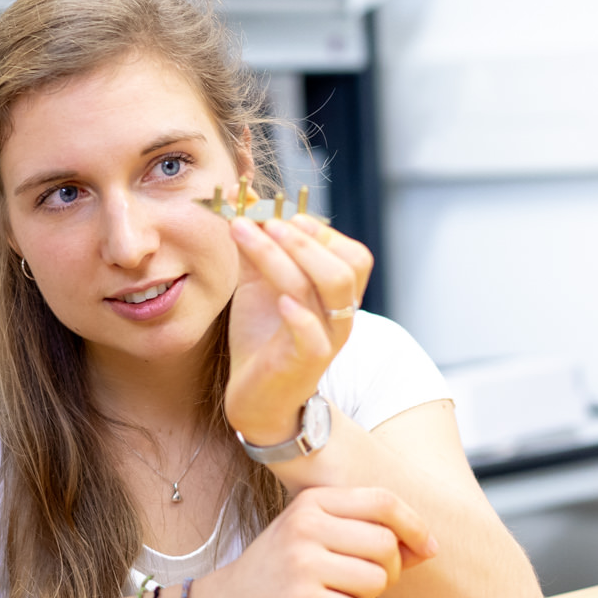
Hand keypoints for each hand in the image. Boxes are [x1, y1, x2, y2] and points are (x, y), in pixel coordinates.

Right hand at [185, 487, 435, 597]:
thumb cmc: (275, 572)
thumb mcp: (312, 535)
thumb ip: (362, 533)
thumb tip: (427, 546)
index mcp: (313, 502)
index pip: (383, 500)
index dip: (415, 525)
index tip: (428, 548)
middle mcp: (307, 524)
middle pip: (386, 543)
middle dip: (389, 571)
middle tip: (364, 585)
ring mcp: (302, 561)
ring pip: (376, 580)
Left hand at [225, 214, 371, 444]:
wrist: (256, 398)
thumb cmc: (262, 338)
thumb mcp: (258, 285)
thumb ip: (255, 247)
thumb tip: (244, 199)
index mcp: (336, 296)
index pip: (353, 255)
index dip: (321, 230)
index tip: (281, 214)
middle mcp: (340, 316)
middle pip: (347, 267)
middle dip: (307, 238)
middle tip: (268, 220)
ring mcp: (326, 339)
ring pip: (327, 290)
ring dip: (290, 258)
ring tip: (255, 237)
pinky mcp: (306, 362)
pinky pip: (313, 335)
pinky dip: (299, 314)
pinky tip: (279, 299)